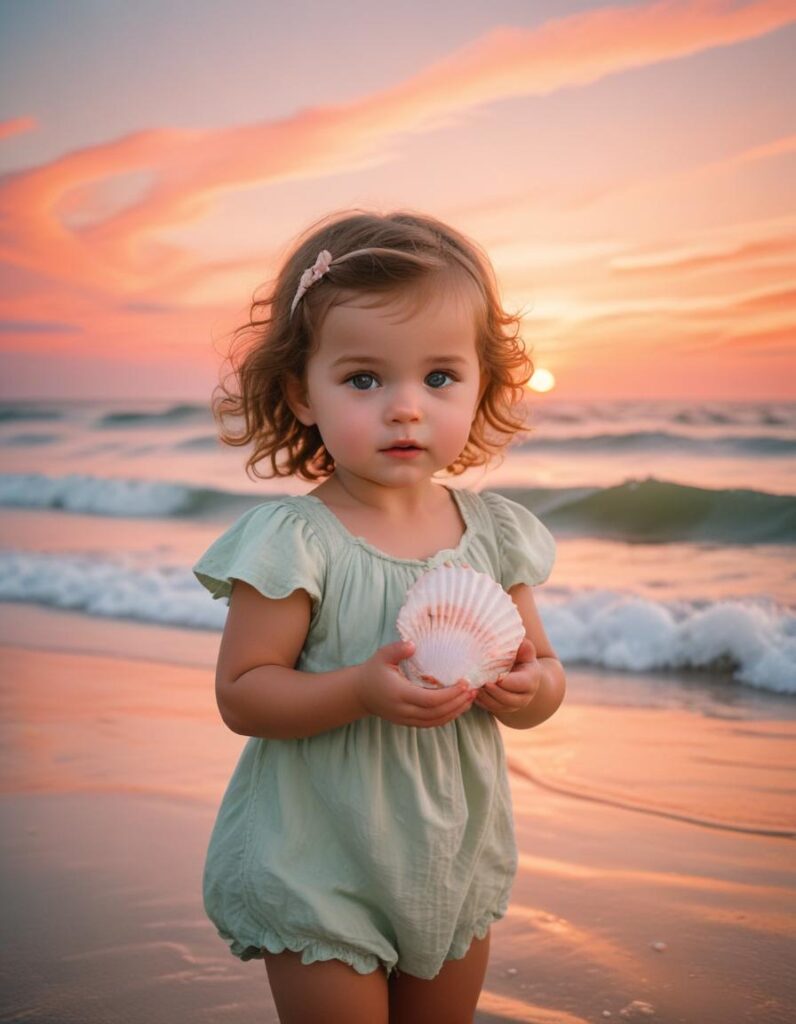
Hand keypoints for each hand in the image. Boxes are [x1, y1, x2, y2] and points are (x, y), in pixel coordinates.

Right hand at [355, 640, 477, 728]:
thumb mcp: (382, 656)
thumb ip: (397, 650)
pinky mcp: (408, 722)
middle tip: (474, 690)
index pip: (430, 700)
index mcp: (399, 694)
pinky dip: (447, 717)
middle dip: (458, 703)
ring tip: (470, 699)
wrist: (360, 693)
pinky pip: (431, 724)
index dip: (450, 694)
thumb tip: (413, 644)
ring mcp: (406, 719)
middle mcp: (404, 710)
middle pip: (437, 713)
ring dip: (455, 711)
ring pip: (436, 721)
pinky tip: (457, 707)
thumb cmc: (373, 671)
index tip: (464, 683)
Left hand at [473, 638, 542, 715]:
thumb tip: (521, 642)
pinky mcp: (503, 708)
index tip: (493, 677)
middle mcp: (525, 696)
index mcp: (531, 680)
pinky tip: (473, 692)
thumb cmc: (520, 656)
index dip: (505, 682)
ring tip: (475, 687)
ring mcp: (514, 705)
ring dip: (485, 698)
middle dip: (493, 692)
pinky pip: (491, 709)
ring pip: (498, 706)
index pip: (519, 684)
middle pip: (508, 698)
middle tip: (481, 683)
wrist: (519, 671)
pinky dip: (481, 702)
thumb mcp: (524, 650)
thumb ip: (523, 647)